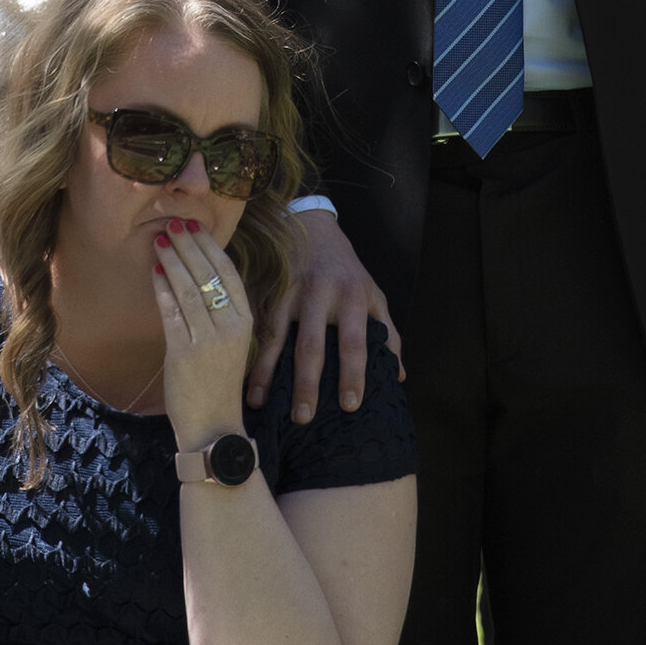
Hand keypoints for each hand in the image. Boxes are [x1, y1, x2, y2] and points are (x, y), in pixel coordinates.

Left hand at [152, 218, 254, 449]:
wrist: (213, 426)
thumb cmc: (218, 381)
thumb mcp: (230, 341)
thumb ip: (219, 309)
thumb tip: (198, 270)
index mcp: (245, 320)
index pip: (227, 271)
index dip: (209, 245)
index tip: (194, 225)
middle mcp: (230, 326)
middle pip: (207, 274)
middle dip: (188, 245)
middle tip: (172, 223)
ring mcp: (207, 340)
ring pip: (187, 288)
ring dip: (171, 260)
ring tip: (159, 240)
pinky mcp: (184, 353)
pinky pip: (171, 312)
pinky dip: (161, 288)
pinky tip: (154, 272)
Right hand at [244, 211, 402, 425]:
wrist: (313, 226)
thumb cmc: (348, 271)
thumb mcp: (373, 295)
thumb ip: (387, 333)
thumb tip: (398, 376)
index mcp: (352, 297)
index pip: (354, 342)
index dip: (353, 374)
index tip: (350, 406)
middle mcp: (321, 294)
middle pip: (312, 345)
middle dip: (307, 384)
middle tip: (303, 417)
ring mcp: (291, 293)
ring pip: (278, 337)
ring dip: (268, 373)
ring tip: (260, 405)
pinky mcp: (270, 292)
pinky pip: (260, 328)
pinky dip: (253, 355)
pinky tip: (247, 381)